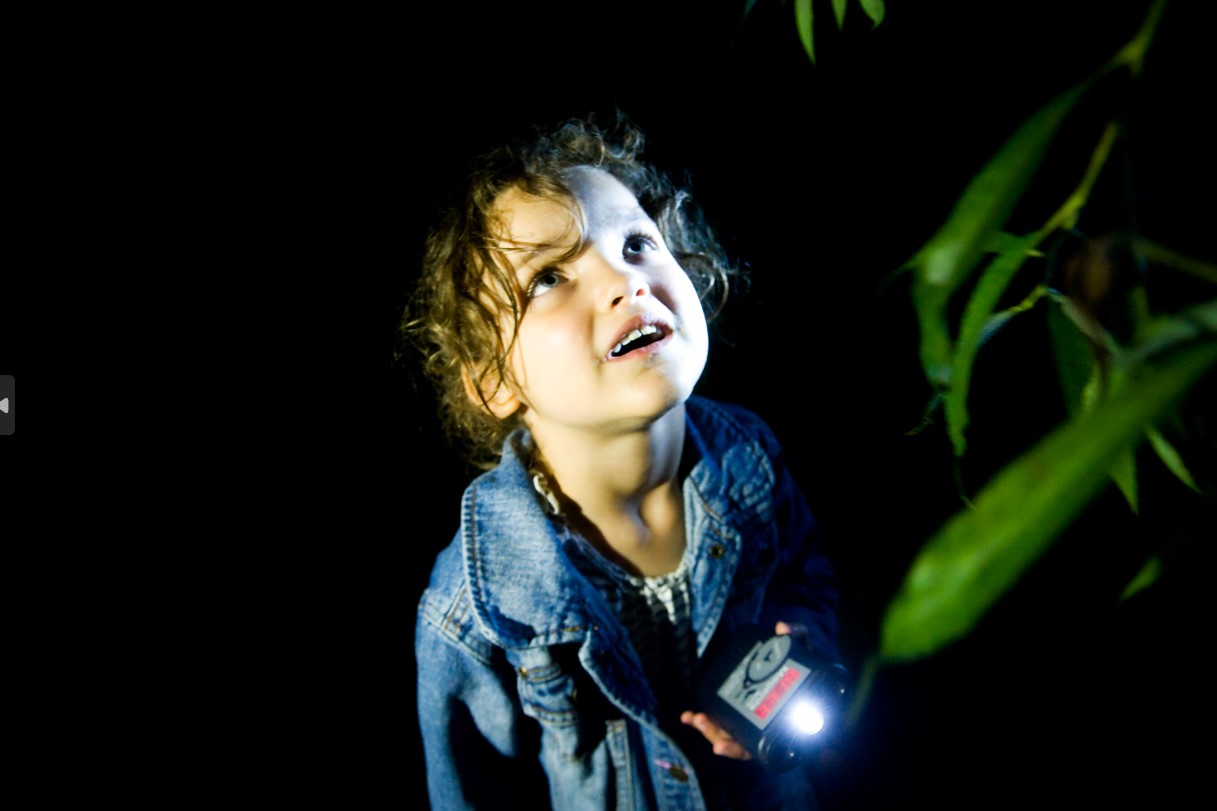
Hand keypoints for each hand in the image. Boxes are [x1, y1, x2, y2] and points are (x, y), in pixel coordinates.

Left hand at [681, 621, 807, 759]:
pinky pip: (720, 724)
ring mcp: (749, 724)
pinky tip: (687, 717)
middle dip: (714, 735)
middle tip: (701, 721)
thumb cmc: (804, 670)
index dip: (737, 749)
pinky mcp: (738, 715)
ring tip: (692, 718)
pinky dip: (704, 723)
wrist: (808, 674)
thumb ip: (798, 639)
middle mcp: (761, 730)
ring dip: (707, 729)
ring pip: (725, 735)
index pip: (756, 747)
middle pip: (734, 743)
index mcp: (776, 726)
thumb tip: (781, 627)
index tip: (719, 747)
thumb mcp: (805, 655)